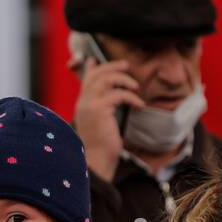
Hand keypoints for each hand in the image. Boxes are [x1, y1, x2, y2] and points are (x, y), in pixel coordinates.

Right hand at [72, 58, 143, 179]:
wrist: (96, 161)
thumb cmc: (101, 145)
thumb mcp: (101, 123)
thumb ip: (104, 109)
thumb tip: (115, 100)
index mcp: (82, 105)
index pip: (85, 80)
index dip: (91, 68)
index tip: (95, 60)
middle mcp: (83, 102)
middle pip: (96, 74)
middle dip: (112, 66)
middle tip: (125, 66)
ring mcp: (90, 105)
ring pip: (106, 79)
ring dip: (124, 80)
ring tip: (135, 87)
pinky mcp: (100, 110)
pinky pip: (118, 95)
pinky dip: (132, 97)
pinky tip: (139, 105)